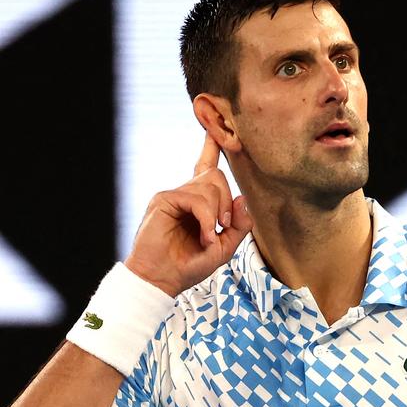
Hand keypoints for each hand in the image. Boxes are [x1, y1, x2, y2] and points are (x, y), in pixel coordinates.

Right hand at [124, 133, 252, 296]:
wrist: (163, 279)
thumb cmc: (190, 265)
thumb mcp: (224, 248)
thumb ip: (239, 225)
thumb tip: (243, 198)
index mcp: (199, 202)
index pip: (207, 167)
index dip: (211, 146)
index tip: (214, 127)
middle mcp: (186, 194)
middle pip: (216, 175)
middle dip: (226, 202)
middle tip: (224, 227)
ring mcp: (174, 195)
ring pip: (209, 186)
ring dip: (217, 214)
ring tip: (210, 236)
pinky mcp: (164, 200)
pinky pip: (197, 199)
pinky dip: (206, 219)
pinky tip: (204, 235)